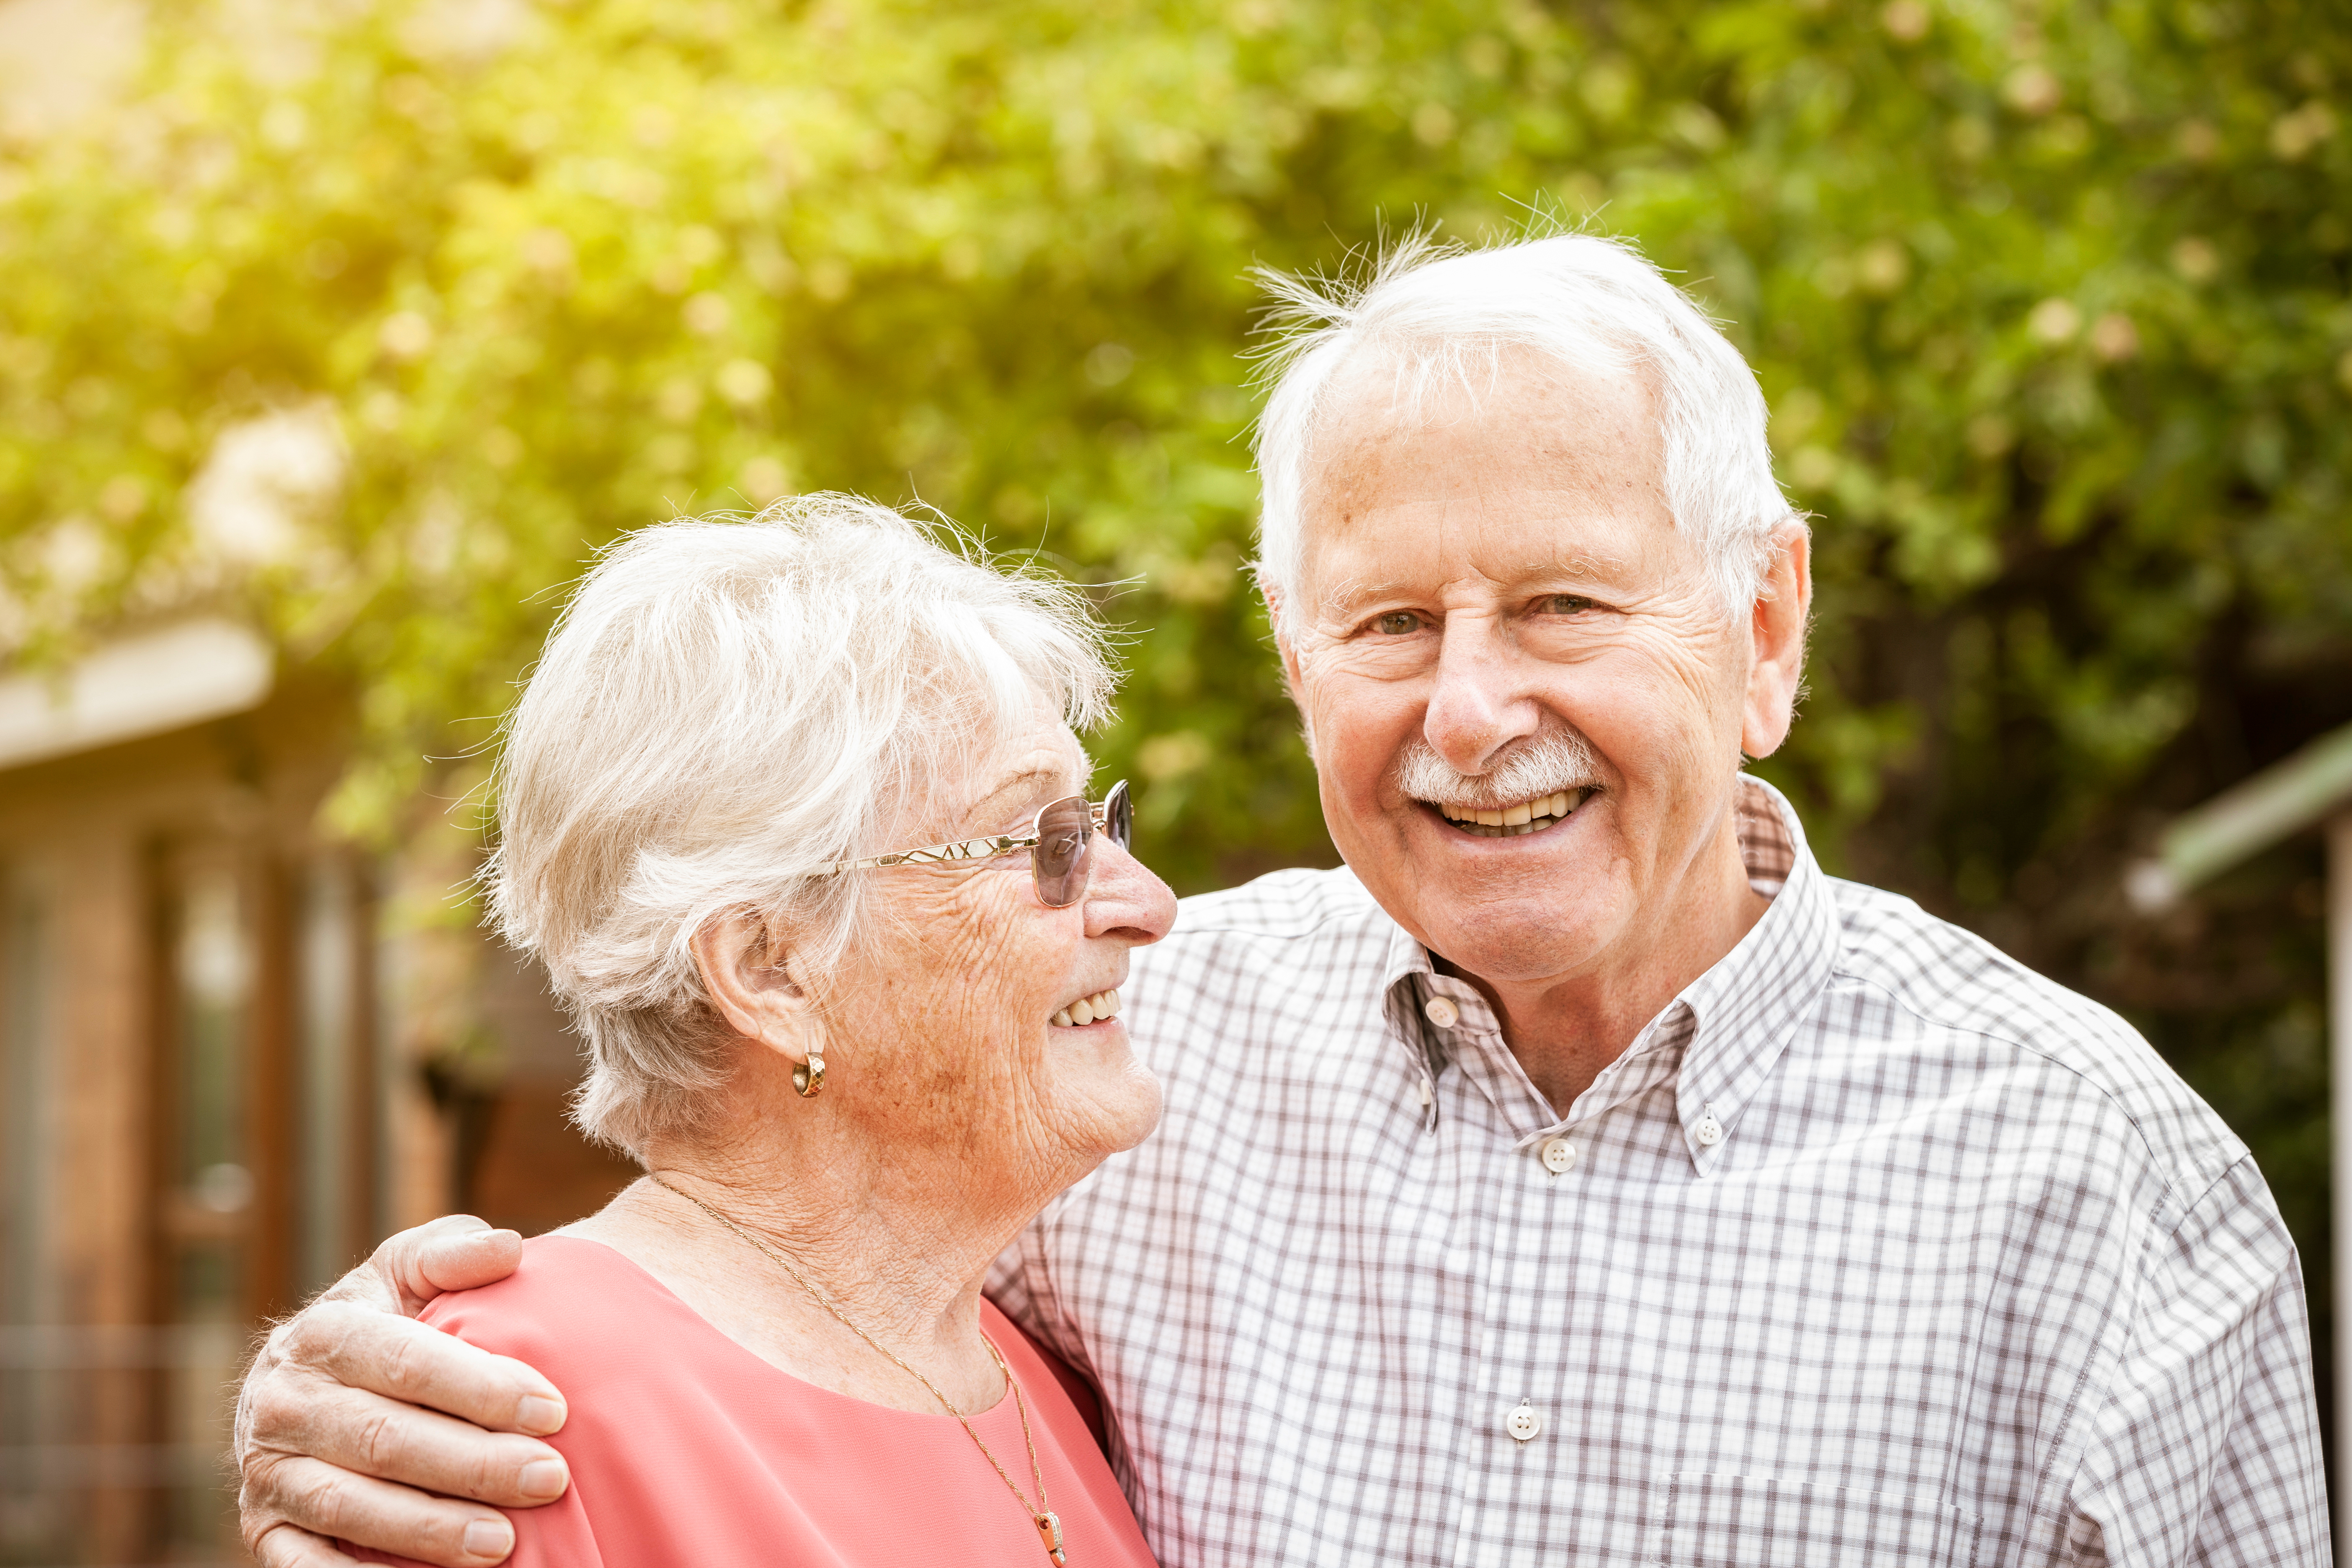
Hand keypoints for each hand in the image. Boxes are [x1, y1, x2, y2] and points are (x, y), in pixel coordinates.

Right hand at [236, 1216, 571, 1566]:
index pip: (407, 1362)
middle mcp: (283, 1403)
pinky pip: (302, 1565)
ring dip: (428, 1529)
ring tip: (502, 1543)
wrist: (304, 1379)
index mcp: (323, 1333)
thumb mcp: (406, 1271)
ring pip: (349, 1506)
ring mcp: (267, 1471)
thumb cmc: (383, 1319)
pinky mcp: (263, 1528)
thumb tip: (509, 1246)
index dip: (482, 1387)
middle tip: (548, 1479)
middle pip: (384, 1439)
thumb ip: (451, 1254)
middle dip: (473, 1465)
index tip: (553, 1409)